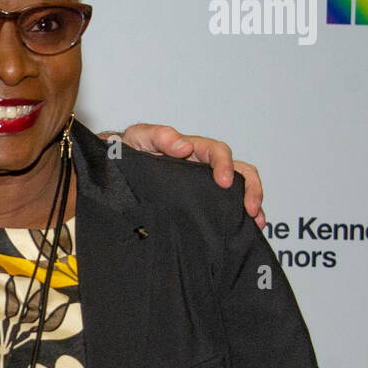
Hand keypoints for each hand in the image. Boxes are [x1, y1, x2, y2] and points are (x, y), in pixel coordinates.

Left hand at [115, 123, 264, 228]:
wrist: (113, 170)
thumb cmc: (127, 150)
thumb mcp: (138, 138)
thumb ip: (158, 135)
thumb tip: (183, 146)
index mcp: (191, 149)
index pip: (217, 152)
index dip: (224, 164)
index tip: (223, 181)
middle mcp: (202, 167)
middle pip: (239, 172)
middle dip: (251, 188)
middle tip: (251, 208)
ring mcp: (203, 186)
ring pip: (238, 191)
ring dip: (251, 205)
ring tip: (255, 222)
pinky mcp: (199, 204)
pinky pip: (225, 209)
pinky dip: (239, 219)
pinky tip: (243, 232)